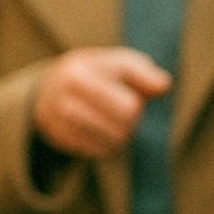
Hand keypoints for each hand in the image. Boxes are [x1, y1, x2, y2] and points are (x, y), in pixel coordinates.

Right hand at [33, 48, 172, 157]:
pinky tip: (101, 130)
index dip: (137, 105)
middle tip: (125, 112)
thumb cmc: (94, 72)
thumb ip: (142, 71)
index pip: (128, 107)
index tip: (133, 98)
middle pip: (122, 128)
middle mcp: (65, 100)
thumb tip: (164, 85)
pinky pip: (98, 152)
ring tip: (113, 120)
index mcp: (79, 75)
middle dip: (130, 121)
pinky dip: (107, 144)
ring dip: (120, 134)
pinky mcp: (61, 140)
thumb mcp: (116, 61)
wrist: (49, 87)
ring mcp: (59, 123)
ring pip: (111, 143)